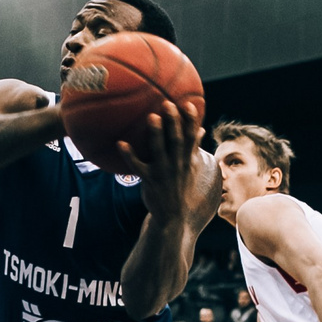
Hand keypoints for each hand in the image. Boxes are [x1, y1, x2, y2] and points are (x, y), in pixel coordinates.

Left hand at [121, 97, 203, 218]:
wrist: (174, 218)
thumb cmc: (181, 187)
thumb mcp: (192, 168)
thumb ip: (194, 147)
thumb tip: (201, 130)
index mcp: (187, 160)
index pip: (191, 138)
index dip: (191, 121)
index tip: (188, 104)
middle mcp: (177, 164)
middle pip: (176, 141)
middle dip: (174, 122)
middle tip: (168, 103)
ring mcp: (163, 173)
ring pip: (159, 151)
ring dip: (156, 134)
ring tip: (151, 117)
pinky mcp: (150, 181)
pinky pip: (138, 167)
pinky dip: (129, 155)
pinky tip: (120, 143)